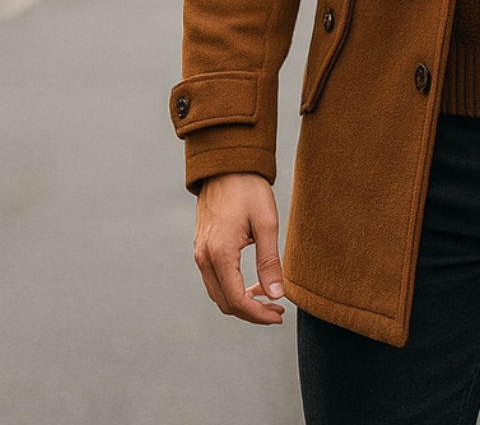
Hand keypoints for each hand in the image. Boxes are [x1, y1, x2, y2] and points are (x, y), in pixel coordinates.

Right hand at [193, 172, 285, 324]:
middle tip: (278, 310)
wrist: (226, 164)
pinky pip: (214, 279)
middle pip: (225, 302)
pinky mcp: (202, 247)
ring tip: (268, 298)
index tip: (279, 315)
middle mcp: (204, 258)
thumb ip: (270, 262)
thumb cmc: (249, 189)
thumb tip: (277, 295)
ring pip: (218, 293)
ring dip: (242, 302)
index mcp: (220, 254)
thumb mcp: (266, 224)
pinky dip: (232, 288)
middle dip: (251, 312)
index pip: (237, 300)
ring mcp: (200, 252)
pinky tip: (252, 283)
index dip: (258, 314)